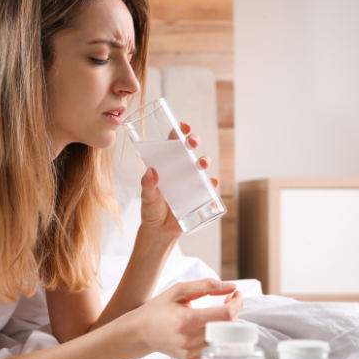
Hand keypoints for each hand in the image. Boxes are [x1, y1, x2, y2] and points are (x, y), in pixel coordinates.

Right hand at [133, 279, 243, 358]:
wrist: (140, 332)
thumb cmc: (158, 308)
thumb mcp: (179, 291)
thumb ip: (206, 286)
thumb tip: (232, 287)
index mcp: (185, 320)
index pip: (224, 315)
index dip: (236, 303)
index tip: (237, 293)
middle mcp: (188, 339)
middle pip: (226, 327)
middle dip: (233, 310)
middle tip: (229, 299)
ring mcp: (190, 352)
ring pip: (222, 337)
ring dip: (226, 323)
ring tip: (218, 310)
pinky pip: (213, 346)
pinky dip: (216, 334)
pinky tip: (208, 325)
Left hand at [139, 122, 219, 239]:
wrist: (159, 231)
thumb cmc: (150, 210)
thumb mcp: (147, 197)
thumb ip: (147, 185)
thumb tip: (151, 172)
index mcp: (165, 166)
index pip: (172, 144)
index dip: (179, 132)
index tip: (183, 127)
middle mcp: (178, 171)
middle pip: (188, 150)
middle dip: (192, 141)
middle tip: (192, 142)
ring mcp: (189, 182)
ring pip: (200, 165)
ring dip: (204, 160)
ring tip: (202, 163)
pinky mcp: (198, 195)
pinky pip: (208, 187)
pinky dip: (212, 183)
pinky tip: (212, 182)